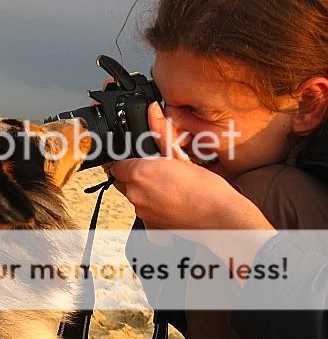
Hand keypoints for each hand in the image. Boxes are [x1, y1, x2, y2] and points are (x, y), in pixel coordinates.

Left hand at [106, 101, 274, 255]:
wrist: (222, 219)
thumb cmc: (206, 189)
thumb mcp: (182, 156)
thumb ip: (161, 134)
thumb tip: (152, 111)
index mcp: (139, 173)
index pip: (116, 165)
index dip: (126, 161)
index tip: (137, 160)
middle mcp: (135, 194)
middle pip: (125, 181)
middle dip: (137, 176)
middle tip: (161, 172)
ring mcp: (142, 213)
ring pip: (136, 197)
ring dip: (146, 192)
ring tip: (171, 188)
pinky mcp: (150, 227)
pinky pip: (145, 214)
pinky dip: (154, 208)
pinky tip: (173, 203)